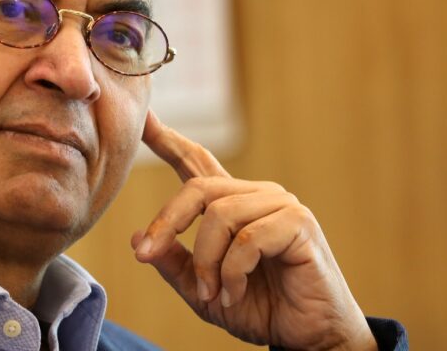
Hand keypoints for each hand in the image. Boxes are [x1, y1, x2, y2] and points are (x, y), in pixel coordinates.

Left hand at [132, 110, 376, 350]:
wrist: (309, 337)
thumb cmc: (262, 309)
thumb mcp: (203, 290)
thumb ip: (175, 264)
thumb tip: (136, 240)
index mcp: (233, 206)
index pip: (197, 163)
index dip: (168, 140)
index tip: (143, 118)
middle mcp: (256, 196)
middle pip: (197, 189)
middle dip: (167, 222)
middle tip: (146, 255)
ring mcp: (280, 205)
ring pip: (219, 215)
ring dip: (206, 262)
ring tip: (212, 293)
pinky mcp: (299, 223)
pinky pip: (247, 239)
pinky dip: (233, 272)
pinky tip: (235, 293)